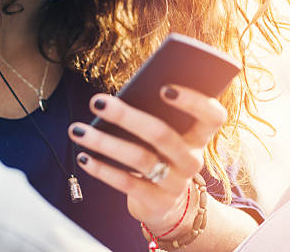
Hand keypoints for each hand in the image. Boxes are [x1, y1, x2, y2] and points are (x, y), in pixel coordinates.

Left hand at [68, 84, 226, 229]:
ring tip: (77, 130)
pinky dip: (102, 169)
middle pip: (162, 134)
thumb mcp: (167, 134)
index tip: (164, 87)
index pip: (212, 115)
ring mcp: (176, 183)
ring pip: (140, 158)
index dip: (193, 101)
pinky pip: (127, 183)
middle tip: (96, 101)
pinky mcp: (157, 202)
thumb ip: (156, 114)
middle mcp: (193, 159)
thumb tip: (120, 95)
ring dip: (104, 142)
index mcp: (200, 135)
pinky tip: (84, 157)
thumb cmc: (160, 153)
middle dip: (126, 115)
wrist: (166, 203)